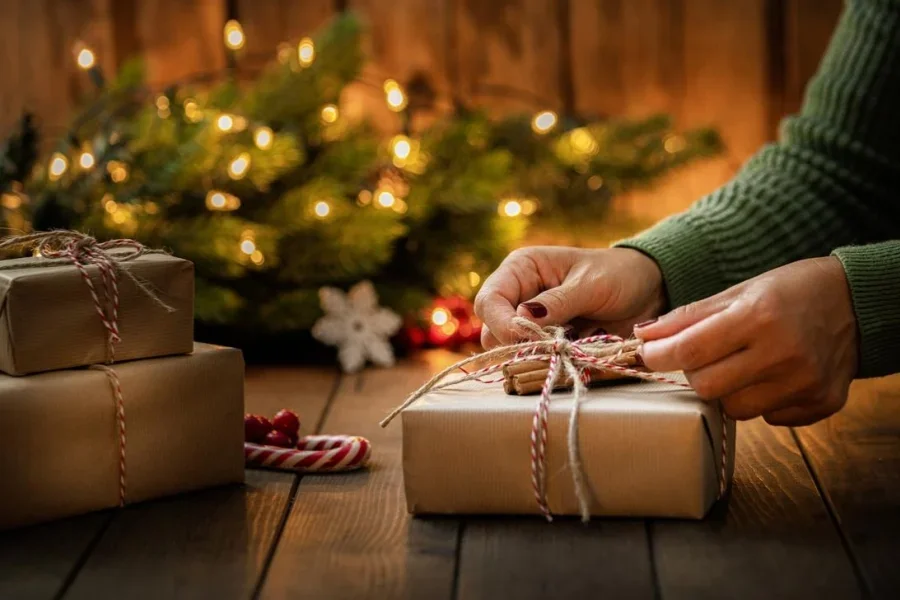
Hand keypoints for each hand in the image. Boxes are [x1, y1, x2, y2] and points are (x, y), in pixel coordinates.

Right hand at [474, 246, 665, 347]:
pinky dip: (550, 365)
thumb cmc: (620, 275)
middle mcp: (519, 296)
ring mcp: (532, 323)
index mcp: (522, 270)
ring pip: (510, 351)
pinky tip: (573, 357)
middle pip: (492, 330)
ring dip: (535, 357)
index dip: (501, 324)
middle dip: (517, 344)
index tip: (526, 340)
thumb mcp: (591, 284)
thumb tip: (520, 318)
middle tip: (553, 347)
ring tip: (567, 350)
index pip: (489, 301)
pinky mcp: (548, 344)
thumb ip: (556, 302)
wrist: (650, 290)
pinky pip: (535, 362)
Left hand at [636, 257, 858, 425]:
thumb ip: (689, 317)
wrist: (856, 303)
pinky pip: (769, 418)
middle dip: (695, 374)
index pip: (691, 350)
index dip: (660, 355)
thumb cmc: (789, 292)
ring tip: (744, 365)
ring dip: (728, 390)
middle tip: (703, 358)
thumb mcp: (738, 292)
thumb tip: (644, 336)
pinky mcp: (821, 403)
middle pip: (708, 387)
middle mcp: (784, 353)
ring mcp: (805, 383)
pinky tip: (773, 376)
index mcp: (759, 317)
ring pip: (735, 409)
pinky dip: (761, 401)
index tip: (648, 353)